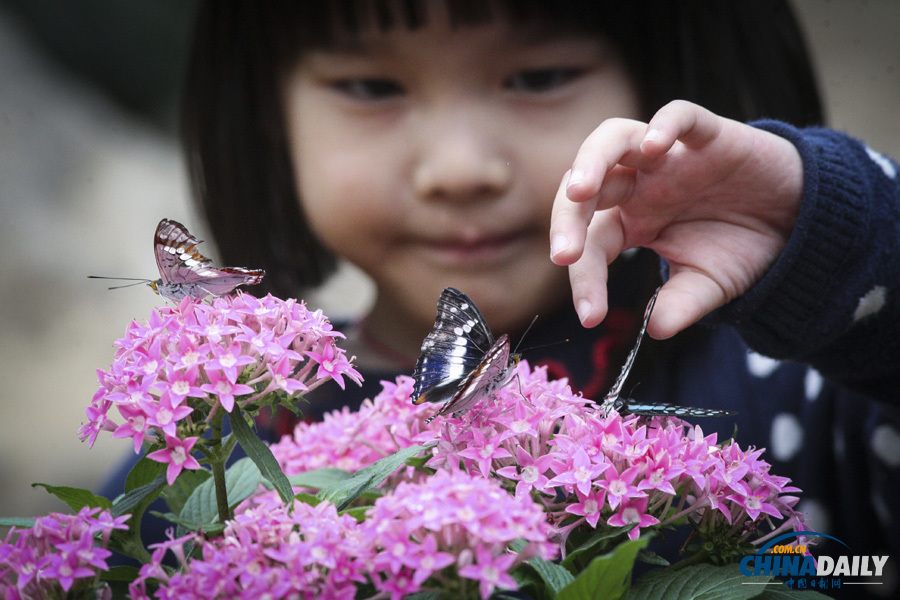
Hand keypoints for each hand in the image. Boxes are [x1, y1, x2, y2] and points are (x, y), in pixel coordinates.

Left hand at [550, 100, 803, 337]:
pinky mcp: (708, 135)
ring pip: (614, 138)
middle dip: (567, 219)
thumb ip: (679, 303)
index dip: (585, 278)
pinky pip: (681, 116)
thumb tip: (656, 330)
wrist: (796, 220)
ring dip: (591, 161)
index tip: (590, 316)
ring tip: (581, 192)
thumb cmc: (740, 247)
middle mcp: (639, 185)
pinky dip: (666, 124)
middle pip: (585, 188)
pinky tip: (657, 146)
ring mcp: (668, 157)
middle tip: (564, 254)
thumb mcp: (708, 285)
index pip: (592, 243)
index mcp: (629, 221)